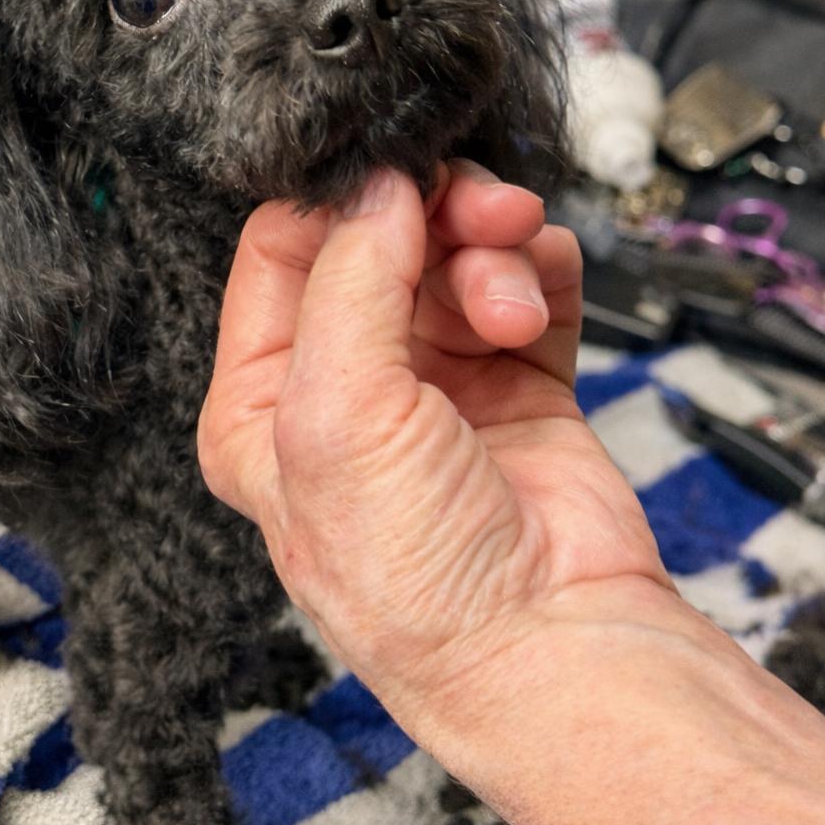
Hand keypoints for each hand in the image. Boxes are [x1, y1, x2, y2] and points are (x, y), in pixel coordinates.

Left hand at [199, 160, 669, 728]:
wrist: (558, 648)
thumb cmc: (423, 577)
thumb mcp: (338, 417)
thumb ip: (349, 279)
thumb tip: (378, 183)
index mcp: (266, 400)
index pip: (282, 253)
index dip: (341, 204)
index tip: (395, 176)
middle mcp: (347, 386)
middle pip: (380, 241)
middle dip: (434, 219)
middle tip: (483, 215)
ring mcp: (437, 384)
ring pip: (456, 256)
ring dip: (492, 254)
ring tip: (513, 303)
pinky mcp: (519, 385)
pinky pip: (525, 288)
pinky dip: (539, 273)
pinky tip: (543, 291)